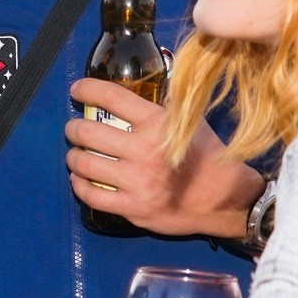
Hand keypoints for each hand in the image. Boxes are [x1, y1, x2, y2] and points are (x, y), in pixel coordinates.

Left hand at [66, 79, 264, 238]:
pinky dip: (79, 185)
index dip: (87, 89)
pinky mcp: (133, 208)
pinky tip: (80, 179)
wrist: (224, 199)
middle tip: (73, 128)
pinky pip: (92, 195)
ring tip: (75, 154)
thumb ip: (160, 109)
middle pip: (88, 131)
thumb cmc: (207, 156)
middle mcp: (144, 151)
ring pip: (84, 164)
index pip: (111, 97)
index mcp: (157, 124)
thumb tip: (131, 95)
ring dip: (73, 157)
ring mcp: (137, 182)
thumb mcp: (189, 122)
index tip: (77, 90)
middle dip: (73, 128)